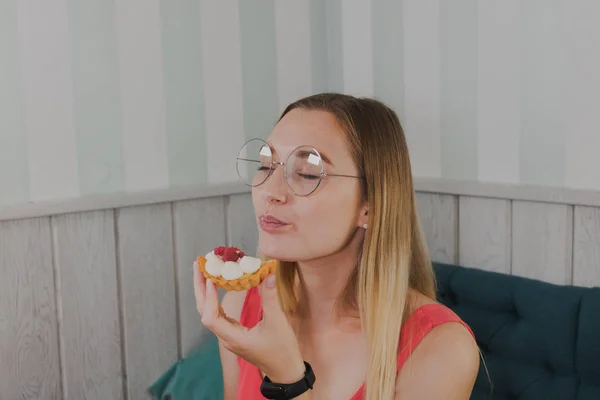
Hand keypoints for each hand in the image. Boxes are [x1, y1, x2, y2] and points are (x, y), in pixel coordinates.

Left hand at [193, 260, 305, 383]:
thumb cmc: (282, 350)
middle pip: (205, 312)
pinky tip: (218, 285)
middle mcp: (226, 337)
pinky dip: (216, 298)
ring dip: (206, 291)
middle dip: (200, 288)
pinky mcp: (234, 333)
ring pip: (210, 312)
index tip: (211, 278)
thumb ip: (270, 298)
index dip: (208, 297)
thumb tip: (268, 274)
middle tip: (199, 265)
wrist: (285, 370)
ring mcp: (229, 335)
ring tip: (205, 270)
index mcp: (233, 338)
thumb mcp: (278, 323)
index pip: (210, 317)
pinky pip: (218, 313)